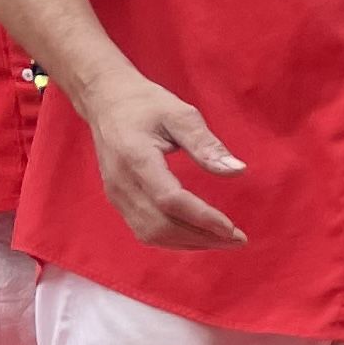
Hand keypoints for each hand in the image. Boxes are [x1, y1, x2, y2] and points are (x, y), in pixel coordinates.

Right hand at [78, 73, 248, 248]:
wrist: (105, 102)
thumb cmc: (146, 104)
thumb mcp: (180, 115)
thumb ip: (206, 144)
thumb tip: (238, 171)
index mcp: (136, 158)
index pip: (170, 200)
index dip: (202, 218)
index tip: (233, 229)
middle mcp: (122, 182)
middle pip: (161, 225)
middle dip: (202, 237)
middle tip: (238, 239)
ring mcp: (116, 194)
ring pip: (152, 233)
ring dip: (189, 243)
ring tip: (223, 240)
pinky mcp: (117, 200)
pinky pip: (144, 230)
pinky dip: (174, 239)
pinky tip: (198, 235)